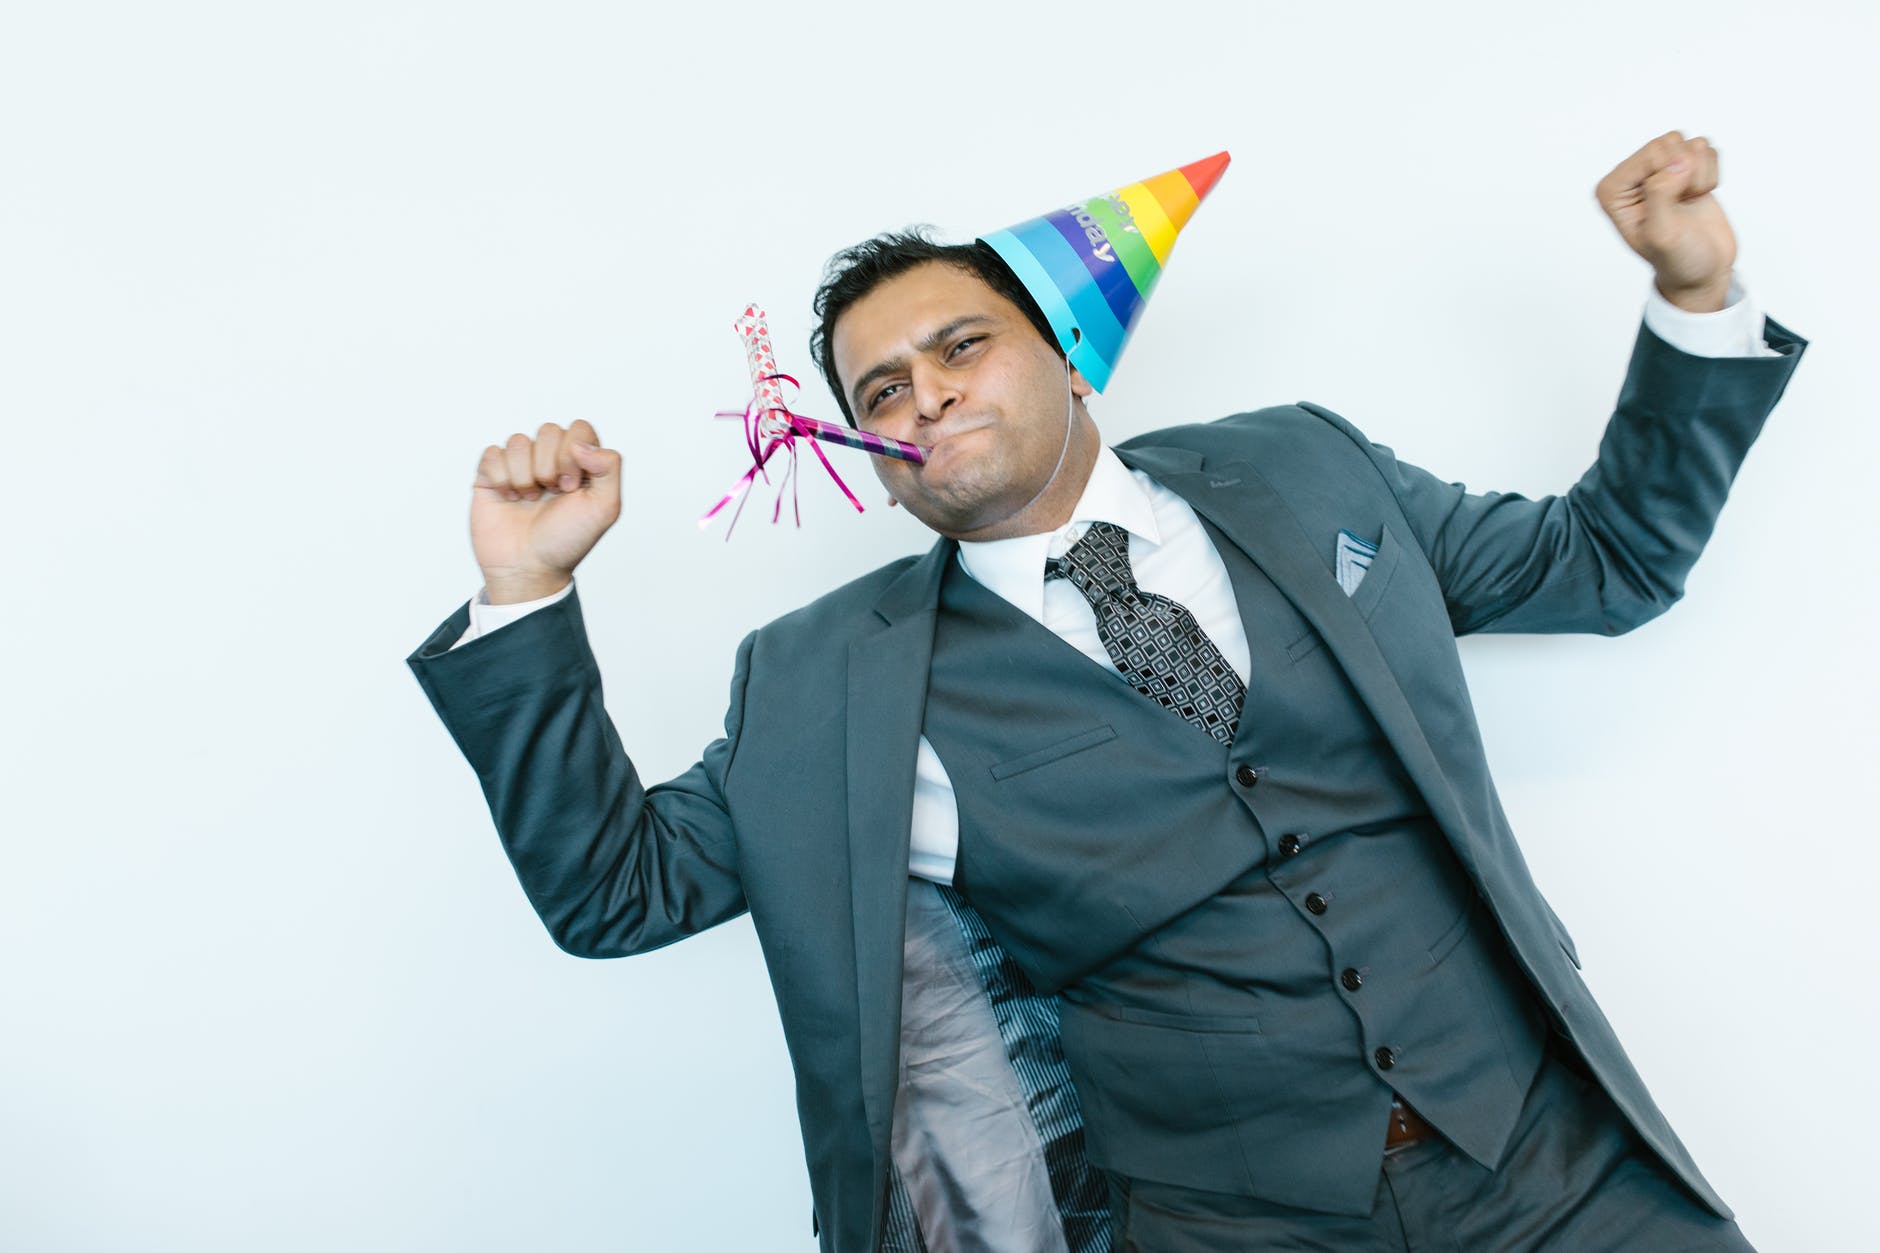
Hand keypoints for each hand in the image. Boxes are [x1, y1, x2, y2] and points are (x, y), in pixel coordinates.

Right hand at [470, 420, 621, 602]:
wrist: (529, 567)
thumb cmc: (567, 540)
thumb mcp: (605, 508)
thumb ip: (610, 467)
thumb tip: (581, 443)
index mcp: (581, 462)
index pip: (579, 429)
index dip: (573, 454)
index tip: (571, 488)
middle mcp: (551, 458)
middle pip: (548, 431)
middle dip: (549, 466)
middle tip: (551, 495)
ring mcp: (520, 464)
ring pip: (518, 441)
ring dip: (524, 476)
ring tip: (529, 500)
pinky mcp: (492, 473)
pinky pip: (493, 453)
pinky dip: (501, 478)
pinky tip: (509, 498)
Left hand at [1595, 131, 1736, 311]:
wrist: (1702, 268)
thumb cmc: (1676, 258)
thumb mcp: (1661, 235)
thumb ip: (1660, 195)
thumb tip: (1677, 161)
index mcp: (1612, 190)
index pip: (1652, 153)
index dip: (1672, 177)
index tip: (1669, 207)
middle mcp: (1631, 175)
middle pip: (1670, 143)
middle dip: (1687, 174)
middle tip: (1682, 204)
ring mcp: (1658, 168)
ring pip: (1690, 144)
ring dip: (1700, 175)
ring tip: (1689, 202)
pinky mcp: (1684, 166)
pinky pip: (1706, 149)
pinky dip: (1711, 174)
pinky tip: (1698, 196)